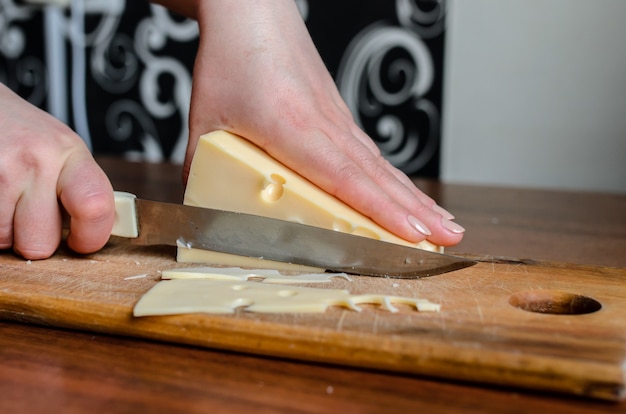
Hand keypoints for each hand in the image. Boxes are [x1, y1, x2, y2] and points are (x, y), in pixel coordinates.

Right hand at [0, 84, 114, 258]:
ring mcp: (1, 172)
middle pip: (40, 242)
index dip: (91, 237)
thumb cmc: (25, 134)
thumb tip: (96, 232)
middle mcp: (37, 161)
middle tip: (31, 220)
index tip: (82, 243)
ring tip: (8, 202)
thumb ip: (80, 189)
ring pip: (4, 240)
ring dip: (4, 232)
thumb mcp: (63, 150)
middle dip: (35, 241)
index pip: (95, 207)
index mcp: (71, 154)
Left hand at [183, 0, 463, 245]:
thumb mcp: (204, 117)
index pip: (345, 177)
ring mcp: (337, 119)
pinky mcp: (338, 116)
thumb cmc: (230, 59)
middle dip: (416, 211)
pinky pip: (372, 154)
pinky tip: (409, 195)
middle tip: (450, 238)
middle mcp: (325, 125)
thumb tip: (200, 207)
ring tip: (444, 224)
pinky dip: (396, 179)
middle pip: (378, 175)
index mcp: (292, 127)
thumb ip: (202, 167)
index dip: (380, 209)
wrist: (252, 11)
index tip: (412, 233)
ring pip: (382, 166)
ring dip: (416, 197)